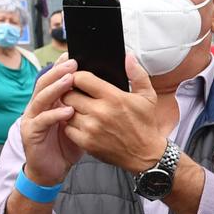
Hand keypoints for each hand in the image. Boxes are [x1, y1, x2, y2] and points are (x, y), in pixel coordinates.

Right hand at [17, 59, 85, 185]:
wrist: (52, 170)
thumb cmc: (67, 145)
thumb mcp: (80, 123)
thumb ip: (86, 106)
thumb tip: (104, 89)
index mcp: (50, 102)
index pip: (54, 79)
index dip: (62, 67)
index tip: (75, 56)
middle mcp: (39, 106)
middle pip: (45, 83)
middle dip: (58, 71)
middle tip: (73, 63)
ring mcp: (32, 119)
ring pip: (41, 98)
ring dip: (55, 88)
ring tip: (69, 80)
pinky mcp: (31, 133)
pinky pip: (42, 121)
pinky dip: (55, 115)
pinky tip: (68, 111)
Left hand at [63, 52, 167, 172]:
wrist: (146, 155)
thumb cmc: (146, 125)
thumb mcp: (148, 97)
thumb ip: (137, 74)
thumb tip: (128, 57)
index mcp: (114, 97)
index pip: (81, 78)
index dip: (77, 76)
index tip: (79, 79)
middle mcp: (100, 112)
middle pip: (68, 94)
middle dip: (70, 92)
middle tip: (76, 94)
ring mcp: (92, 128)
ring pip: (66, 111)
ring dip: (69, 108)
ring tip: (78, 108)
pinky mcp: (87, 142)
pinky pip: (67, 128)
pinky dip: (70, 125)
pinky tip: (80, 123)